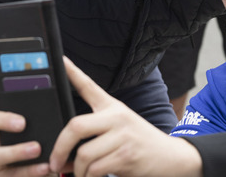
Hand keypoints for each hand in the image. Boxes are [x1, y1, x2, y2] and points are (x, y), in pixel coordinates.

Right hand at [0, 65, 54, 176]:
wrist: (50, 176)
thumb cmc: (52, 147)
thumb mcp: (51, 126)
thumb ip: (51, 110)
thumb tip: (65, 78)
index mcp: (8, 120)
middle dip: (1, 119)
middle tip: (22, 123)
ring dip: (16, 150)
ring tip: (37, 148)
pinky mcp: (5, 176)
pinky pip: (12, 174)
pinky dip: (29, 170)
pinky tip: (45, 167)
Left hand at [49, 57, 201, 176]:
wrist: (171, 158)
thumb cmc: (140, 144)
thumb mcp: (121, 128)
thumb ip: (94, 134)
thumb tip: (63, 154)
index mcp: (113, 107)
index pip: (89, 86)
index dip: (73, 72)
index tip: (61, 60)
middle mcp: (117, 117)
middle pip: (76, 126)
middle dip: (59, 148)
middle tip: (54, 162)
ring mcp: (123, 136)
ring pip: (84, 154)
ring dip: (77, 170)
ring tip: (79, 174)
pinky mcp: (126, 155)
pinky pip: (95, 169)